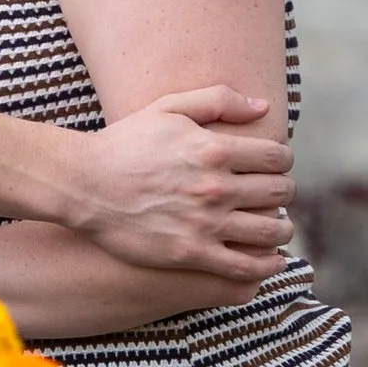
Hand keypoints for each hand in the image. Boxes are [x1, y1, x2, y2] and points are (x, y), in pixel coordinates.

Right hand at [63, 89, 296, 282]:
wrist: (83, 186)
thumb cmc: (124, 145)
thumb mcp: (167, 108)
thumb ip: (217, 100)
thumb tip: (263, 107)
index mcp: (214, 149)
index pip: (276, 157)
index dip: (283, 162)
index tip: (275, 168)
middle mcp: (215, 187)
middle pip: (278, 192)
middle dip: (284, 193)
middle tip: (277, 196)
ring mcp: (204, 223)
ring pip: (271, 230)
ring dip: (283, 229)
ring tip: (278, 228)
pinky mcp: (191, 254)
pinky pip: (245, 266)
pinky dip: (267, 265)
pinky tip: (272, 262)